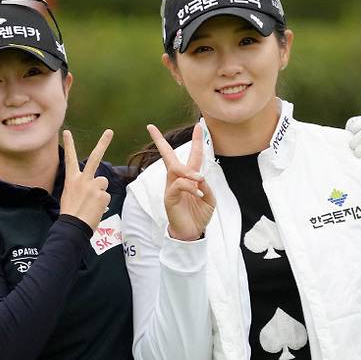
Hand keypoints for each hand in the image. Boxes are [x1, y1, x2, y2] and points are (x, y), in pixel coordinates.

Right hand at [60, 129, 112, 230]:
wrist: (73, 226)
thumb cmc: (71, 213)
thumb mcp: (69, 195)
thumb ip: (81, 186)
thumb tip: (94, 187)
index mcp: (72, 179)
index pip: (70, 159)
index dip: (69, 145)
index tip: (66, 131)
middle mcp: (83, 179)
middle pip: (95, 157)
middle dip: (103, 143)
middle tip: (110, 131)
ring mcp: (93, 186)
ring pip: (104, 182)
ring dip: (101, 191)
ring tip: (92, 203)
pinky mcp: (102, 195)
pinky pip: (106, 196)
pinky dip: (103, 203)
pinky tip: (95, 209)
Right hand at [146, 123, 215, 240]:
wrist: (191, 233)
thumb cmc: (198, 215)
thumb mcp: (209, 198)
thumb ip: (206, 186)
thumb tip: (199, 177)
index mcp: (188, 178)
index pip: (190, 156)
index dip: (195, 142)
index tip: (198, 126)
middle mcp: (177, 180)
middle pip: (169, 157)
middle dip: (160, 141)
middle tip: (151, 127)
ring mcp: (171, 188)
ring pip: (176, 169)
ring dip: (189, 171)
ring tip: (200, 180)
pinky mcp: (169, 197)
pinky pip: (179, 185)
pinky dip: (190, 187)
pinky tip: (198, 193)